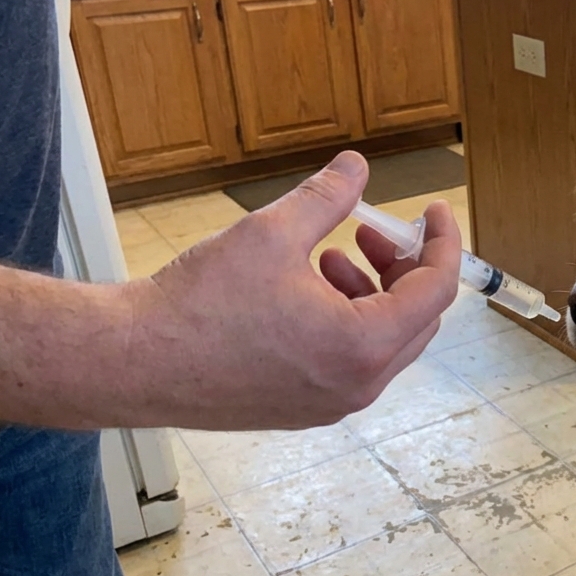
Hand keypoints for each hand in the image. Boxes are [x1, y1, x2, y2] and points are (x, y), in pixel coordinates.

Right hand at [124, 151, 460, 429]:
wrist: (134, 362)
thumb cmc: (199, 304)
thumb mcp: (271, 233)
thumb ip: (327, 197)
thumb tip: (357, 167)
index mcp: (363, 346)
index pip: (436, 290)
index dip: (442, 242)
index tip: (434, 211)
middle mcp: (358, 385)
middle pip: (418, 318)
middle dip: (404, 267)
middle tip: (370, 231)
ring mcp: (332, 404)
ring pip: (385, 342)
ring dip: (372, 292)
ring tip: (330, 255)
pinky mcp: (305, 409)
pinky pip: (351, 362)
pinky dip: (348, 321)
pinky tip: (306, 289)